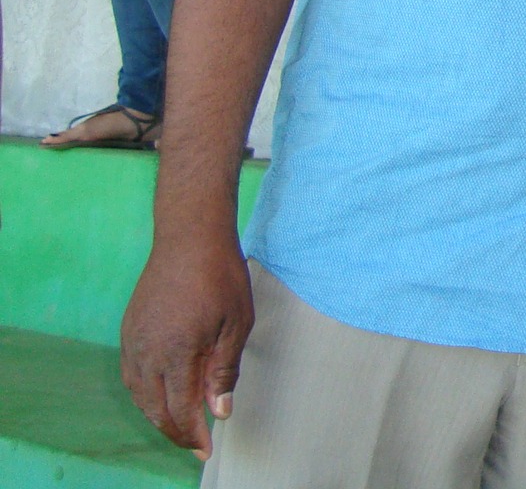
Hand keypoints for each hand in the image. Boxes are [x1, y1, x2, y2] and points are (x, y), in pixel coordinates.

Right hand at [120, 230, 253, 459]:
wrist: (189, 236)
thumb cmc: (220, 276)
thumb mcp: (236, 324)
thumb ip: (224, 370)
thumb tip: (218, 412)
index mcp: (177, 352)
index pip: (180, 408)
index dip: (192, 433)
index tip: (205, 450)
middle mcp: (147, 351)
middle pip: (155, 407)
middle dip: (175, 430)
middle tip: (195, 444)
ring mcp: (134, 340)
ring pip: (139, 393)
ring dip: (157, 414)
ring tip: (180, 426)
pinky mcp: (128, 329)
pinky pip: (132, 373)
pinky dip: (144, 393)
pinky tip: (160, 396)